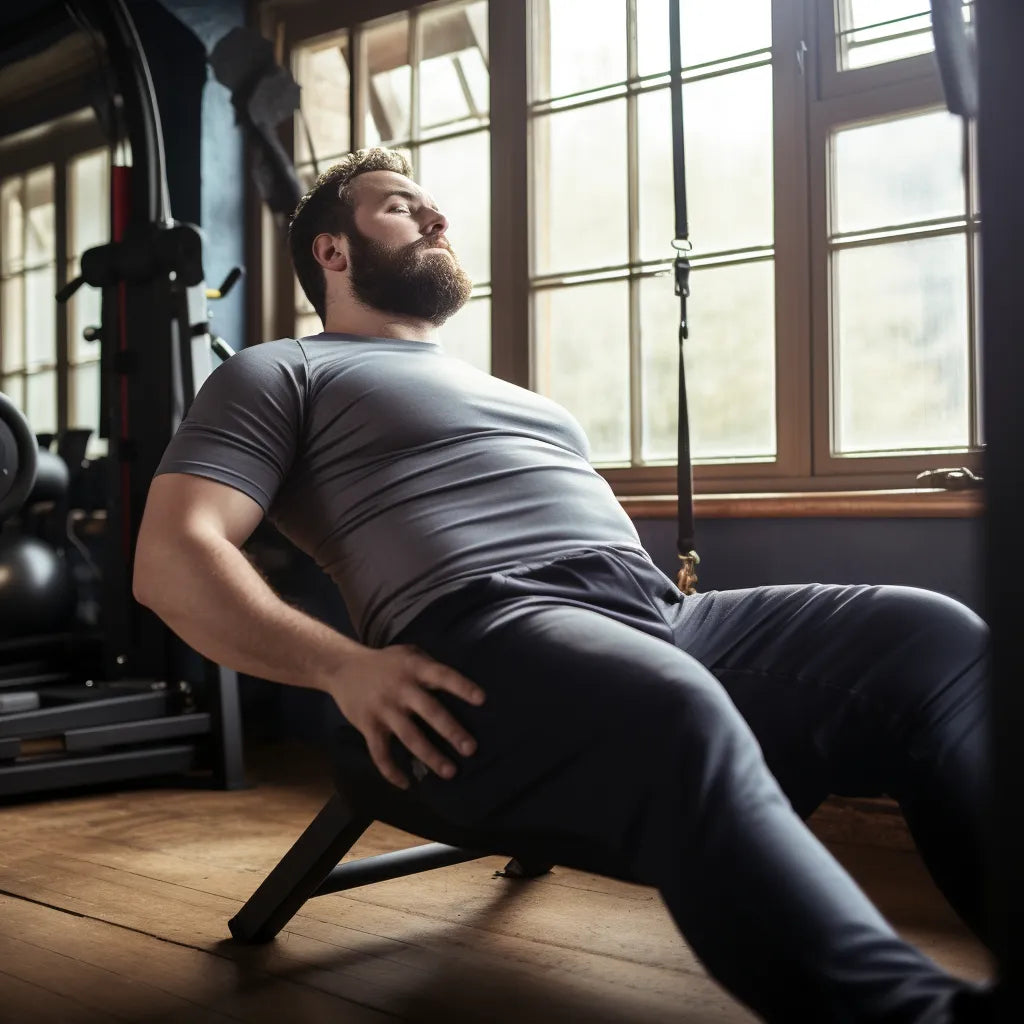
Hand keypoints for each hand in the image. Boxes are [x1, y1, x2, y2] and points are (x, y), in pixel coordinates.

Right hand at [324, 644, 485, 788]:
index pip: (442, 676)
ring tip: (450, 771)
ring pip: (410, 737)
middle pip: (430, 711)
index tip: (482, 700)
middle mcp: (401, 689)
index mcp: (414, 668)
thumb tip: (460, 685)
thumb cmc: (385, 662)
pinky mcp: (368, 726)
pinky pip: (380, 753)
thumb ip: (430, 666)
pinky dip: (392, 771)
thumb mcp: (408, 653)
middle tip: (471, 749)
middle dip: (451, 731)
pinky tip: (407, 783)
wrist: (342, 667)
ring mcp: (384, 709)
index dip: (462, 687)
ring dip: (431, 756)